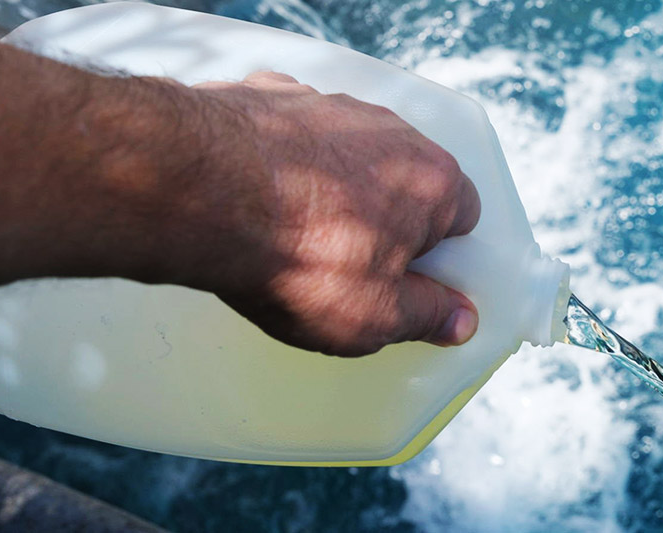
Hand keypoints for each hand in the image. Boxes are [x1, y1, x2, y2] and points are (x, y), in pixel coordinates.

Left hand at [175, 72, 480, 356]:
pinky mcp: (270, 92)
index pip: (463, 213)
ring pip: (347, 148)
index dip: (436, 251)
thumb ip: (426, 316)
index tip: (406, 279)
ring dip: (335, 181)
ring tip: (294, 227)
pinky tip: (254, 187)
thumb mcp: (374, 316)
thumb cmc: (300, 259)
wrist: (199, 192)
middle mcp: (389, 130)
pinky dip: (280, 153)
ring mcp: (328, 104)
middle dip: (386, 214)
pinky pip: (288, 127)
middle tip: (349, 262)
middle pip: (404, 176)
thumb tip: (460, 320)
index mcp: (432, 181)